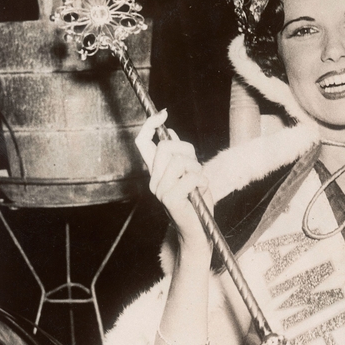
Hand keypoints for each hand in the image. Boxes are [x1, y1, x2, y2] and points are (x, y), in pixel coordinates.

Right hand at [135, 110, 212, 249]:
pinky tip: (202, 190)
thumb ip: (180, 156)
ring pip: (180, 161)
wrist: (199, 230)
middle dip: (187, 151)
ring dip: (197, 169)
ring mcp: (160, 190)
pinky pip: (189, 177)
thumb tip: (171, 133)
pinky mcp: (170, 199)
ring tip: (199, 182)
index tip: (163, 114)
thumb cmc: (197, 203)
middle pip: (166, 147)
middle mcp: (153, 180)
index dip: (150, 125)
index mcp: (156, 172)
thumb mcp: (190, 173)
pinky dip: (201, 181)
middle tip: (196, 167)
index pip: (143, 143)